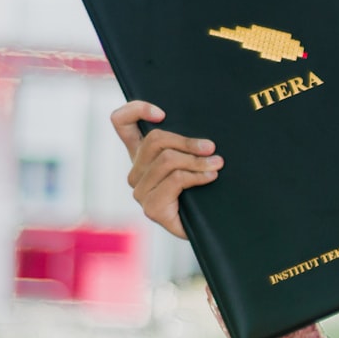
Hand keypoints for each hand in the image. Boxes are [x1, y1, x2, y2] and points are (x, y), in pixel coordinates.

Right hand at [110, 100, 222, 239]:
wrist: (210, 227)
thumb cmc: (202, 190)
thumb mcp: (193, 158)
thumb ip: (187, 142)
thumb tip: (200, 126)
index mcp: (140, 154)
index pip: (121, 122)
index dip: (136, 110)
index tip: (163, 113)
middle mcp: (136, 171)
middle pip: (154, 140)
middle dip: (187, 142)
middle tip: (211, 147)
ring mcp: (141, 191)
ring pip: (167, 160)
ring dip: (197, 161)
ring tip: (217, 164)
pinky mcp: (152, 208)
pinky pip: (175, 180)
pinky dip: (197, 176)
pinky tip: (210, 177)